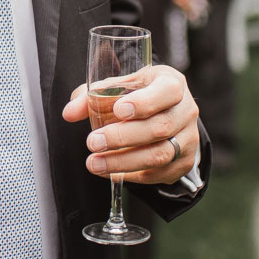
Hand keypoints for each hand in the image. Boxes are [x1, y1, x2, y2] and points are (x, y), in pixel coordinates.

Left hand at [62, 64, 199, 184]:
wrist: (163, 115)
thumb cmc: (137, 96)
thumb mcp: (117, 88)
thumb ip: (91, 96)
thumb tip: (69, 113)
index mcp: (172, 84)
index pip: (167, 91)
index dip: (144, 102)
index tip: (119, 110)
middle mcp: (186, 111)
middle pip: (160, 127)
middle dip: (123, 137)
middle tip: (93, 142)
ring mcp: (188, 139)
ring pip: (160, 155)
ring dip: (123, 161)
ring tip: (94, 163)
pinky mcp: (183, 162)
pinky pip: (159, 173)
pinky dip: (131, 174)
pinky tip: (109, 170)